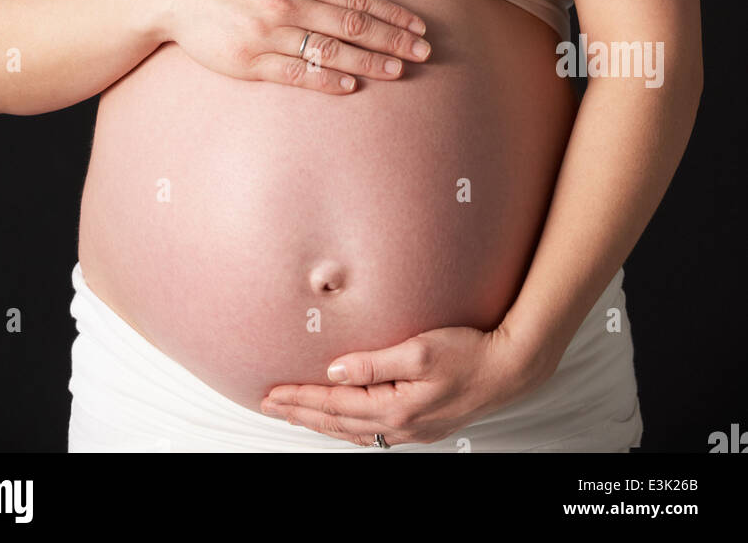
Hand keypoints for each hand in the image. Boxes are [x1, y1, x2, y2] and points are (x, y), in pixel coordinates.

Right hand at [153, 0, 430, 94]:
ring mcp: (268, 34)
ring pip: (329, 52)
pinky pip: (295, 73)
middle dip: (393, 40)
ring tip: (398, 71)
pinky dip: (325, 80)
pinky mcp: (249, 61)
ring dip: (369, 63)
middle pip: (352, 27)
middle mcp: (287, 4)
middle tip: (424, 53)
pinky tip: (350, 85)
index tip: (419, 26)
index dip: (393, 14)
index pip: (357, 0)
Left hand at [260, 320, 556, 446]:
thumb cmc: (471, 353)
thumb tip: (335, 370)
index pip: (334, 405)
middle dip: (302, 413)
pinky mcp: (423, 423)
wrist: (511, 368)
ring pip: (355, 431)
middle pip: (338, 423)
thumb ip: (374, 362)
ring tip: (298, 413)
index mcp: (396, 408)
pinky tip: (345, 421)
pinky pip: (375, 432)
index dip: (300, 398)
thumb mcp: (420, 350)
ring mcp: (413, 429)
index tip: (272, 393)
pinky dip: (350, 427)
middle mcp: (401, 426)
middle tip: (271, 405)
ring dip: (322, 422)